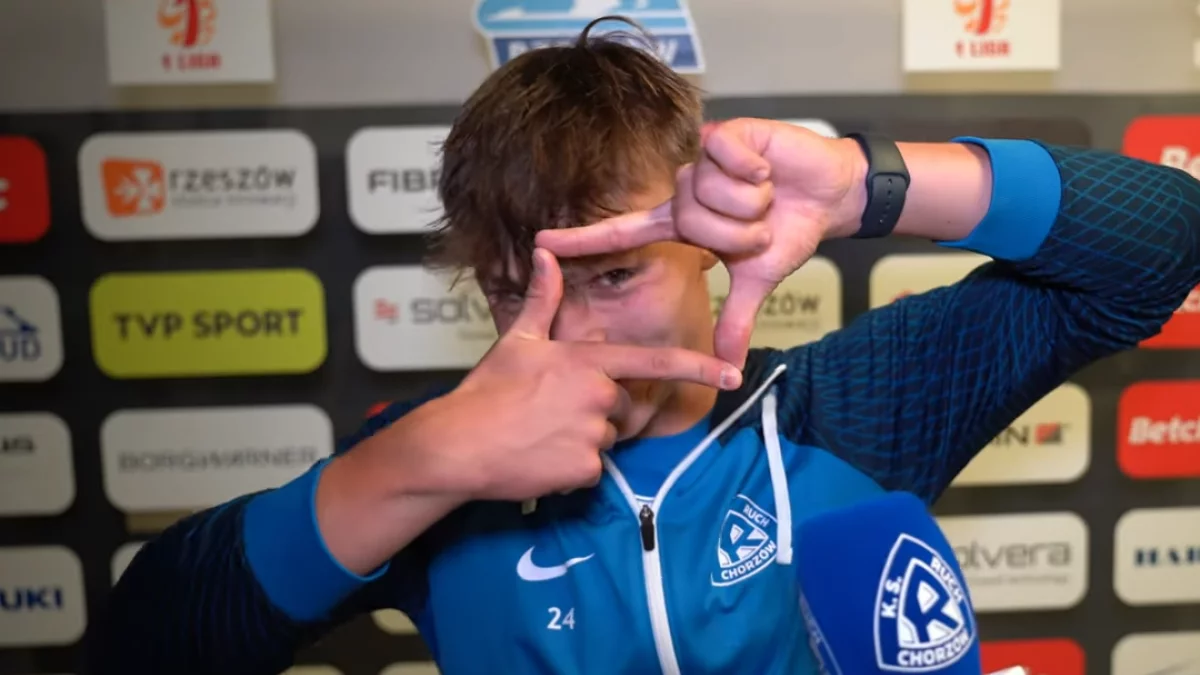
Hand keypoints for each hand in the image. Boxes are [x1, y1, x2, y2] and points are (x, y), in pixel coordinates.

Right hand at [412, 248, 741, 502]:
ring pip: (606, 440)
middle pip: (622, 408)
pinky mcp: (585, 470)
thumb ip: (543, 298)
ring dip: (581, 441)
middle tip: (549, 413)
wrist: (456, 445)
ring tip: (539, 435)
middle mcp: (598, 395)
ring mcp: (594, 434)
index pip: (655, 361)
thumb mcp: (517, 340)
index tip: (733, 374)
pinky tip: (539, 459)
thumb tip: (546, 253)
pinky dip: (570, 470)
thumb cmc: (486, 391)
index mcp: (587, 361)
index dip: (699, 366)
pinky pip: (592, 471)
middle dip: (596, 412)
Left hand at [536, 118, 866, 367]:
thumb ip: (735, 319)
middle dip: (737, 233)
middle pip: (690, 222)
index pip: (622, 233)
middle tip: (761, 225)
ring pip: (711, 195)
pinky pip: (728, 160)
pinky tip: (768, 168)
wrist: (829, 196)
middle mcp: (683, 190)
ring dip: (751, 205)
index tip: (541, 244)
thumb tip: (728, 369)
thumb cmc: (789, 231)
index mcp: (681, 224)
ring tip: (767, 195)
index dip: (582, 239)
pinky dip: (757, 172)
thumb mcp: (758, 280)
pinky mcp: (725, 134)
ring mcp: (702, 160)